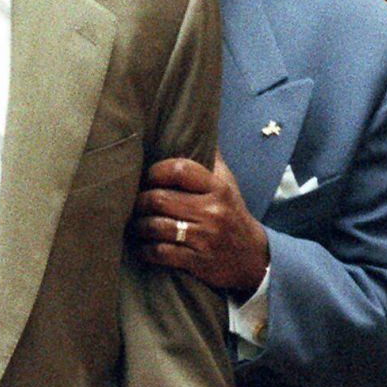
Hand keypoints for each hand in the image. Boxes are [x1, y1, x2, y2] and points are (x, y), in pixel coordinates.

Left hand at [128, 152, 268, 292]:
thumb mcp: (227, 184)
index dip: (156, 171)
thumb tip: (199, 124)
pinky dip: (146, 250)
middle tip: (134, 204)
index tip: (148, 177)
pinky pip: (160, 252)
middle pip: (160, 199)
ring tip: (135, 224)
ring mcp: (205, 238)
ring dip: (139, 226)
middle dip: (141, 201)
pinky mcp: (198, 261)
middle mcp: (212, 211)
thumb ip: (211, 159)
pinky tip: (143, 247)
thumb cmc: (231, 213)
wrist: (253, 257)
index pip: (179, 169)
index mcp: (218, 188)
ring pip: (156, 226)